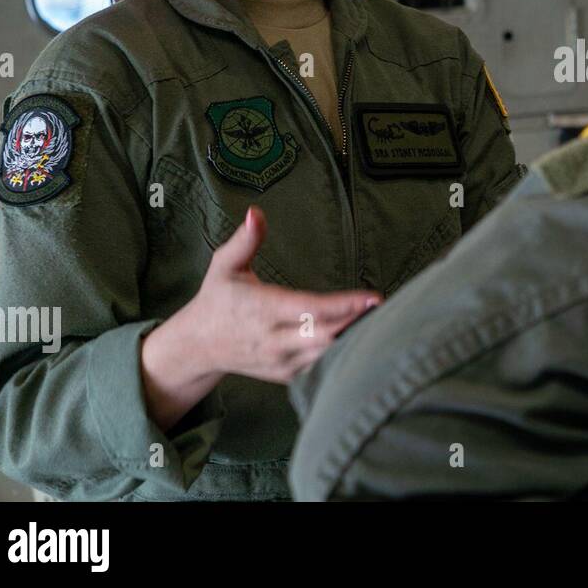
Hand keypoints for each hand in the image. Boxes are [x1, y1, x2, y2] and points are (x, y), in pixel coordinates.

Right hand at [184, 205, 380, 383]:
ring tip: (382, 321)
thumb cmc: (217, 300)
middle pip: (326, 336)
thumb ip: (245, 241)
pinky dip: (342, 355)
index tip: (373, 297)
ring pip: (327, 355)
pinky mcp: (287, 375)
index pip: (310, 309)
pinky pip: (321, 367)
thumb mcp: (224, 266)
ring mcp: (281, 361)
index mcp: (262, 310)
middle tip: (388, 308)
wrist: (198, 346)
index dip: (344, 305)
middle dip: (359, 322)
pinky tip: (363, 339)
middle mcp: (273, 340)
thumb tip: (256, 213)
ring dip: (355, 339)